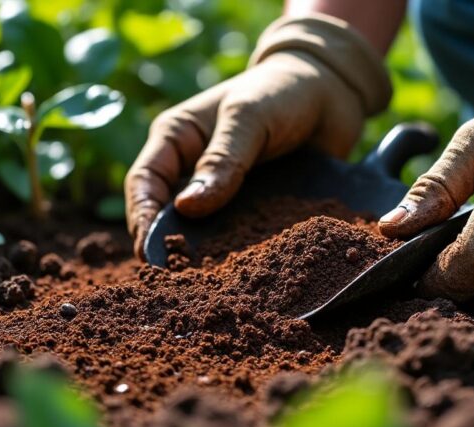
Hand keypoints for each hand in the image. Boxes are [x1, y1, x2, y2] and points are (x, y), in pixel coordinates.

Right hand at [125, 14, 390, 259]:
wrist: (331, 92)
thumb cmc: (280, 92)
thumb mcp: (248, 117)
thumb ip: (222, 159)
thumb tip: (188, 209)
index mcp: (177, 138)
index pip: (144, 182)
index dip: (142, 217)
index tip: (150, 251)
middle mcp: (192, 168)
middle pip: (166, 214)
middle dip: (167, 245)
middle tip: (173, 281)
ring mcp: (223, 191)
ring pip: (202, 230)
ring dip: (202, 257)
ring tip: (204, 287)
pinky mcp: (253, 207)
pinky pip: (239, 236)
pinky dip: (237, 255)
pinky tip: (243, 276)